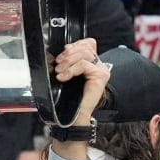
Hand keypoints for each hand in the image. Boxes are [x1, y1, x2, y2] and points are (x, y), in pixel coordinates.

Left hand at [50, 38, 109, 159]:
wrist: (73, 115)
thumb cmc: (69, 97)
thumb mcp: (67, 75)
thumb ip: (69, 62)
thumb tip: (64, 49)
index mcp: (93, 63)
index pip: (88, 43)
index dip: (74, 45)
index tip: (63, 52)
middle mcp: (99, 66)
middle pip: (86, 47)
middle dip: (68, 54)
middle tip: (58, 64)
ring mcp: (102, 71)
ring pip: (84, 55)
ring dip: (68, 62)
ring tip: (59, 72)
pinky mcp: (100, 76)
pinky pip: (84, 65)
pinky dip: (71, 69)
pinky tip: (64, 77)